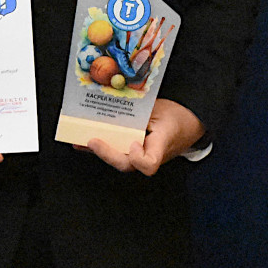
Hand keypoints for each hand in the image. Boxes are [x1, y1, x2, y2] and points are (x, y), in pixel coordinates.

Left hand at [83, 98, 203, 175]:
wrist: (188, 125)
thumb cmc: (177, 117)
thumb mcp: (161, 109)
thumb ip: (140, 111)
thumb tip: (114, 104)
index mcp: (161, 145)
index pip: (149, 164)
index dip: (138, 158)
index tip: (134, 143)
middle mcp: (149, 156)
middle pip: (126, 164)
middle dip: (107, 153)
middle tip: (92, 140)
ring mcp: (141, 158)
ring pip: (118, 160)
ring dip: (98, 151)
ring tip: (79, 139)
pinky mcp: (134, 154)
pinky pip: (117, 153)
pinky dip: (101, 147)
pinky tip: (83, 142)